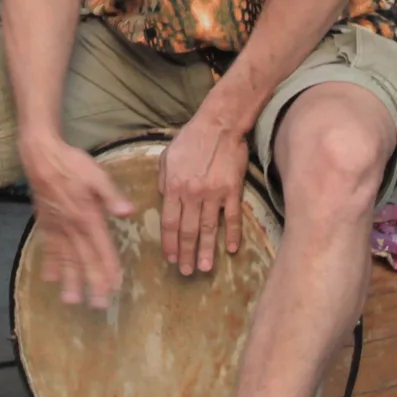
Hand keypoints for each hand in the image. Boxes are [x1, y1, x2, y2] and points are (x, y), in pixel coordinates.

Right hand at [20, 135, 134, 307]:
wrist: (41, 156)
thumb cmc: (72, 164)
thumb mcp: (97, 175)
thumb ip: (111, 195)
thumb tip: (128, 212)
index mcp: (88, 216)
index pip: (102, 248)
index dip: (109, 268)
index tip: (114, 287)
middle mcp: (72, 227)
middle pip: (84, 260)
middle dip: (92, 283)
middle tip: (99, 306)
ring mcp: (57, 227)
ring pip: (65, 259)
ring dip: (69, 280)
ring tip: (72, 300)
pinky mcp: (46, 224)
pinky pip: (48, 249)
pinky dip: (50, 264)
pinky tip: (50, 279)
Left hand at [158, 110, 250, 276]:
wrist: (219, 124)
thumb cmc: (190, 138)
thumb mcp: (167, 157)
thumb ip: (164, 181)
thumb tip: (164, 200)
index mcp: (174, 186)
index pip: (170, 223)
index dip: (170, 243)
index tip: (170, 258)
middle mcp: (193, 194)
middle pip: (188, 231)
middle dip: (186, 254)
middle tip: (186, 272)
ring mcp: (214, 194)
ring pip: (209, 229)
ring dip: (206, 251)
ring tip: (204, 268)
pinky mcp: (233, 191)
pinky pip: (232, 217)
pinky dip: (233, 234)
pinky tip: (232, 249)